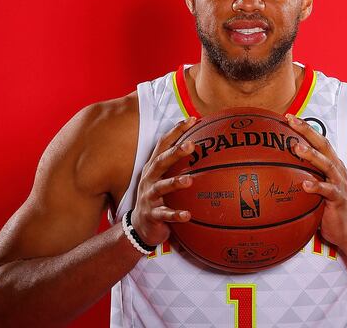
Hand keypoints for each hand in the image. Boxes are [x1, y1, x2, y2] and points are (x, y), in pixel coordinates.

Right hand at [131, 117, 196, 245]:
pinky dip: (176, 214)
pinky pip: (165, 214)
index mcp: (153, 168)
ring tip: (189, 180)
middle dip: (175, 153)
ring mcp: (149, 196)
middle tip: (191, 145)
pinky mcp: (152, 214)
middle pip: (161, 162)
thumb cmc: (158, 199)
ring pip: (161, 187)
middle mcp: (149, 179)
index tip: (192, 119)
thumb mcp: (164, 179)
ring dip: (174, 183)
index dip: (176, 131)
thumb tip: (205, 151)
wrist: (140, 226)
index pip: (163, 145)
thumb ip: (178, 166)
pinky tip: (188, 215)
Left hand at [286, 114, 346, 248]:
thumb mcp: (314, 189)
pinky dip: (316, 186)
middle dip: (307, 131)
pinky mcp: (339, 199)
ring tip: (297, 148)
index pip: (318, 141)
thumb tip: (273, 171)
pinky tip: (304, 185)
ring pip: (326, 164)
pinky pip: (328, 191)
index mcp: (332, 164)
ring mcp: (340, 183)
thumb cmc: (326, 208)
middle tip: (291, 121)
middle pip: (323, 145)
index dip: (305, 128)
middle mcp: (337, 169)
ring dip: (312, 155)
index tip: (288, 117)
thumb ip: (301, 177)